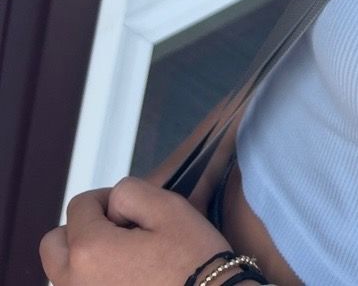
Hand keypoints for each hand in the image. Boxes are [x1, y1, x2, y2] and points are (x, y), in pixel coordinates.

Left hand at [39, 177, 232, 285]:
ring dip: (85, 259)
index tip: (132, 209)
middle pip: (54, 245)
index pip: (79, 206)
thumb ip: (131, 191)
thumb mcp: (169, 208)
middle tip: (118, 231)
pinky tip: (129, 281)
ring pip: (64, 273)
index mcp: (89, 250)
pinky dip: (95, 282)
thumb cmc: (193, 261)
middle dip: (81, 229)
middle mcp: (73, 284)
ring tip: (125, 259)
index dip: (106, 198)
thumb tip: (112, 203)